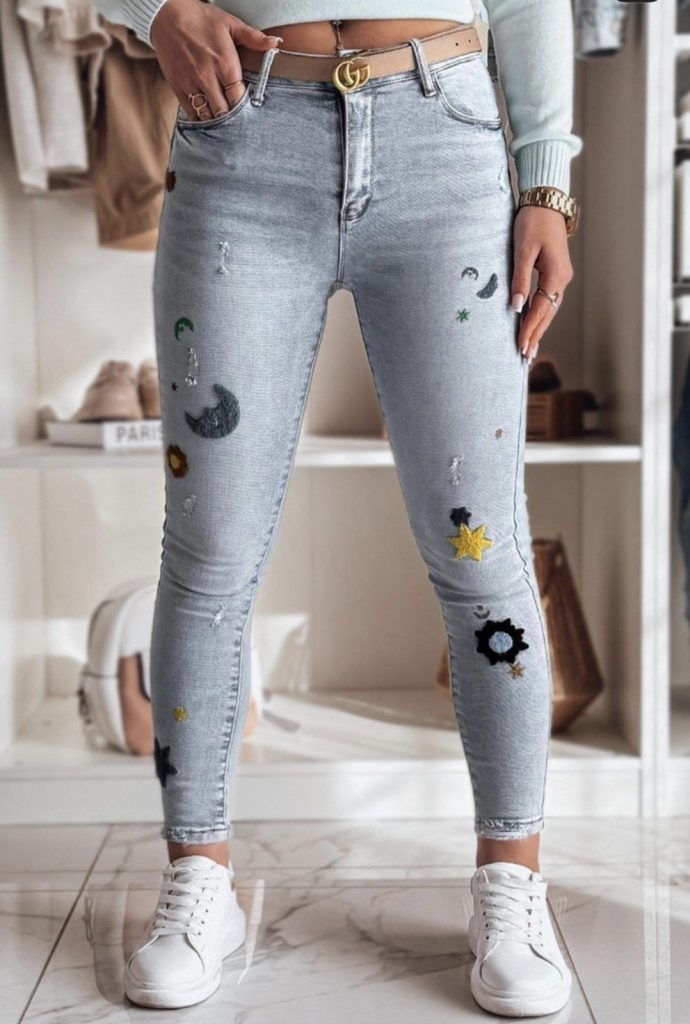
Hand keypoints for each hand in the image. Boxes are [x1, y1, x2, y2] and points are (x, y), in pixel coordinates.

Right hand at [150, 0, 281, 121]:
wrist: (166, 16)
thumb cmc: (201, 19)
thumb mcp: (230, 24)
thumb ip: (254, 38)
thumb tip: (276, 43)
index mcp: (224, 64)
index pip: (238, 99)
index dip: (244, 109)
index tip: (249, 113)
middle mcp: (207, 77)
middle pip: (224, 112)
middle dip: (232, 120)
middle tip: (239, 124)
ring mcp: (190, 84)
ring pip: (207, 116)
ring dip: (217, 122)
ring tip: (225, 125)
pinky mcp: (178, 88)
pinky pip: (191, 114)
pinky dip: (201, 119)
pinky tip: (209, 119)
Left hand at [510, 204, 573, 363]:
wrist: (547, 201)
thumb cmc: (532, 222)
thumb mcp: (523, 250)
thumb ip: (520, 279)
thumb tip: (516, 307)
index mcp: (556, 275)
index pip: (540, 309)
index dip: (530, 329)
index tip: (521, 347)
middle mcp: (562, 279)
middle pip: (548, 314)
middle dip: (536, 336)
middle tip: (526, 357)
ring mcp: (561, 276)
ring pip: (550, 308)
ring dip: (539, 328)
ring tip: (530, 348)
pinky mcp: (556, 272)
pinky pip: (549, 299)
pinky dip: (541, 315)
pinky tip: (534, 325)